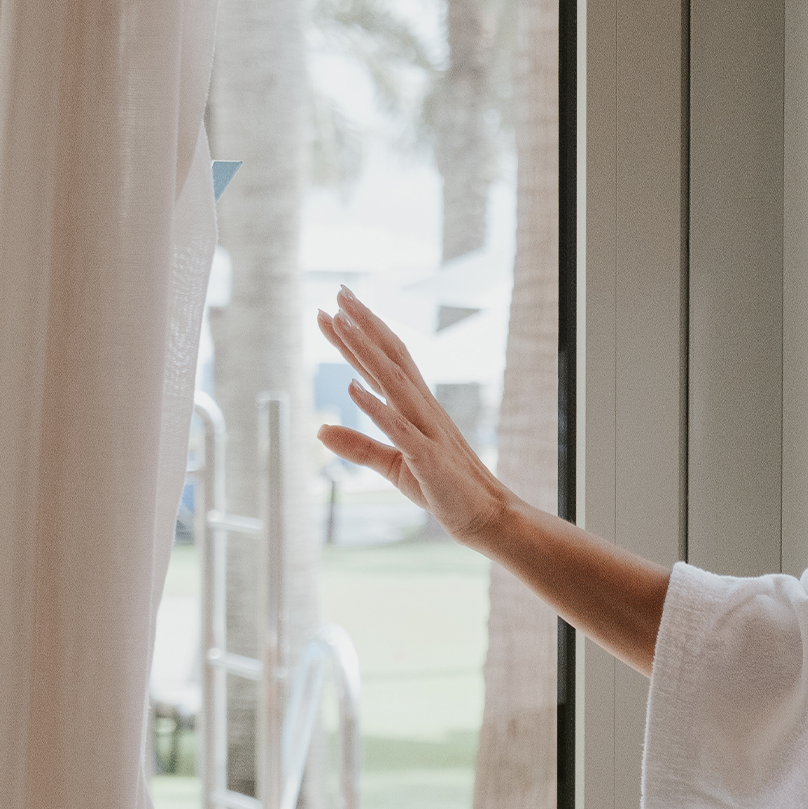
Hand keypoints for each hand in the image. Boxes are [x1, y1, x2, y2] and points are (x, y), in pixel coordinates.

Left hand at [309, 283, 675, 672]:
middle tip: (338, 291)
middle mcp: (423, 409)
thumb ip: (357, 445)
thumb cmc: (444, 489)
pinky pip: (399, 429)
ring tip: (341, 322)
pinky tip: (354, 388)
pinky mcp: (427, 457)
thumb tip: (320, 428)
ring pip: (391, 381)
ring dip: (364, 351)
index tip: (336, 308)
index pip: (384, 361)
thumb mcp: (392, 464)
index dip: (361, 333)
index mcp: (416, 408)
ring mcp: (426, 430)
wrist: (487, 517)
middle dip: (363, 324)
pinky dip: (377, 407)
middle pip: (390, 357)